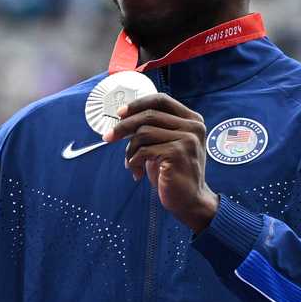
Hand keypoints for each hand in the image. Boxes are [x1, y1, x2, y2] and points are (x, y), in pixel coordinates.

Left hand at [103, 93, 218, 232]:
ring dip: (130, 150)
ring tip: (132, 164)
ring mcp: (187, 139)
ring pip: (143, 133)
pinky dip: (134, 161)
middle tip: (108, 137)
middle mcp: (193, 126)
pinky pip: (144, 150)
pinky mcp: (177, 153)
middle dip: (123, 126)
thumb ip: (155, 128)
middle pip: (149, 115)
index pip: (161, 100)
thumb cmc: (174, 172)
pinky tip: (137, 172)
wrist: (190, 201)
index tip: (119, 113)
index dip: (138, 104)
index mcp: (191, 119)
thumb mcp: (167, 143)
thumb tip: (123, 116)